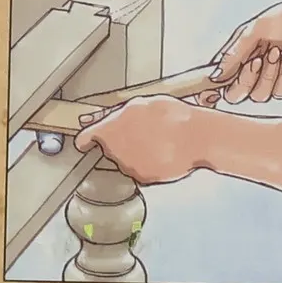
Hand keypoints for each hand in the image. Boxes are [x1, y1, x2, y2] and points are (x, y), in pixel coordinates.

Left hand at [72, 95, 208, 186]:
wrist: (196, 138)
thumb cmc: (172, 116)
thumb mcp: (142, 104)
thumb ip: (122, 115)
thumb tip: (115, 119)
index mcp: (111, 129)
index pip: (86, 138)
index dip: (86, 139)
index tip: (85, 141)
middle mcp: (115, 151)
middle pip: (110, 148)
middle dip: (120, 142)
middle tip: (141, 133)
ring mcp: (129, 166)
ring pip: (126, 160)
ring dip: (136, 153)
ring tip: (158, 141)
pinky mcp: (144, 178)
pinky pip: (142, 170)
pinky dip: (149, 165)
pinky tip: (164, 154)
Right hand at [208, 0, 281, 103]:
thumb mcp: (255, 29)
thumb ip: (234, 53)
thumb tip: (214, 76)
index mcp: (237, 59)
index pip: (220, 85)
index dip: (221, 88)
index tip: (230, 78)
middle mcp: (250, 73)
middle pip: (238, 96)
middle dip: (249, 77)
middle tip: (261, 57)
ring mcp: (270, 81)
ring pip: (261, 96)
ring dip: (270, 74)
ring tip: (280, 51)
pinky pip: (281, 93)